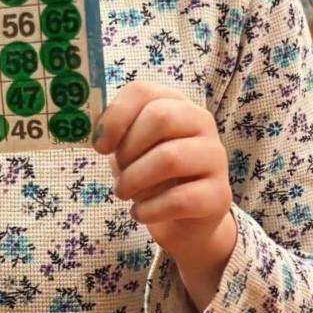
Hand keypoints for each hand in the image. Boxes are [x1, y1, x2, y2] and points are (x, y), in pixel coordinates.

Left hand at [93, 83, 235, 308]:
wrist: (187, 222)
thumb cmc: (154, 178)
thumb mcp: (132, 150)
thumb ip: (116, 134)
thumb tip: (93, 129)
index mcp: (176, 104)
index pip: (143, 91)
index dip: (115, 116)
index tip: (100, 145)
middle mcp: (201, 123)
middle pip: (160, 117)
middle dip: (128, 148)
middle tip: (119, 171)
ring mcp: (215, 158)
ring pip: (170, 158)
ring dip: (135, 180)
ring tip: (124, 193)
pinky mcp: (219, 195)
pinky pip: (180, 199)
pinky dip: (150, 209)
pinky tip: (141, 213)